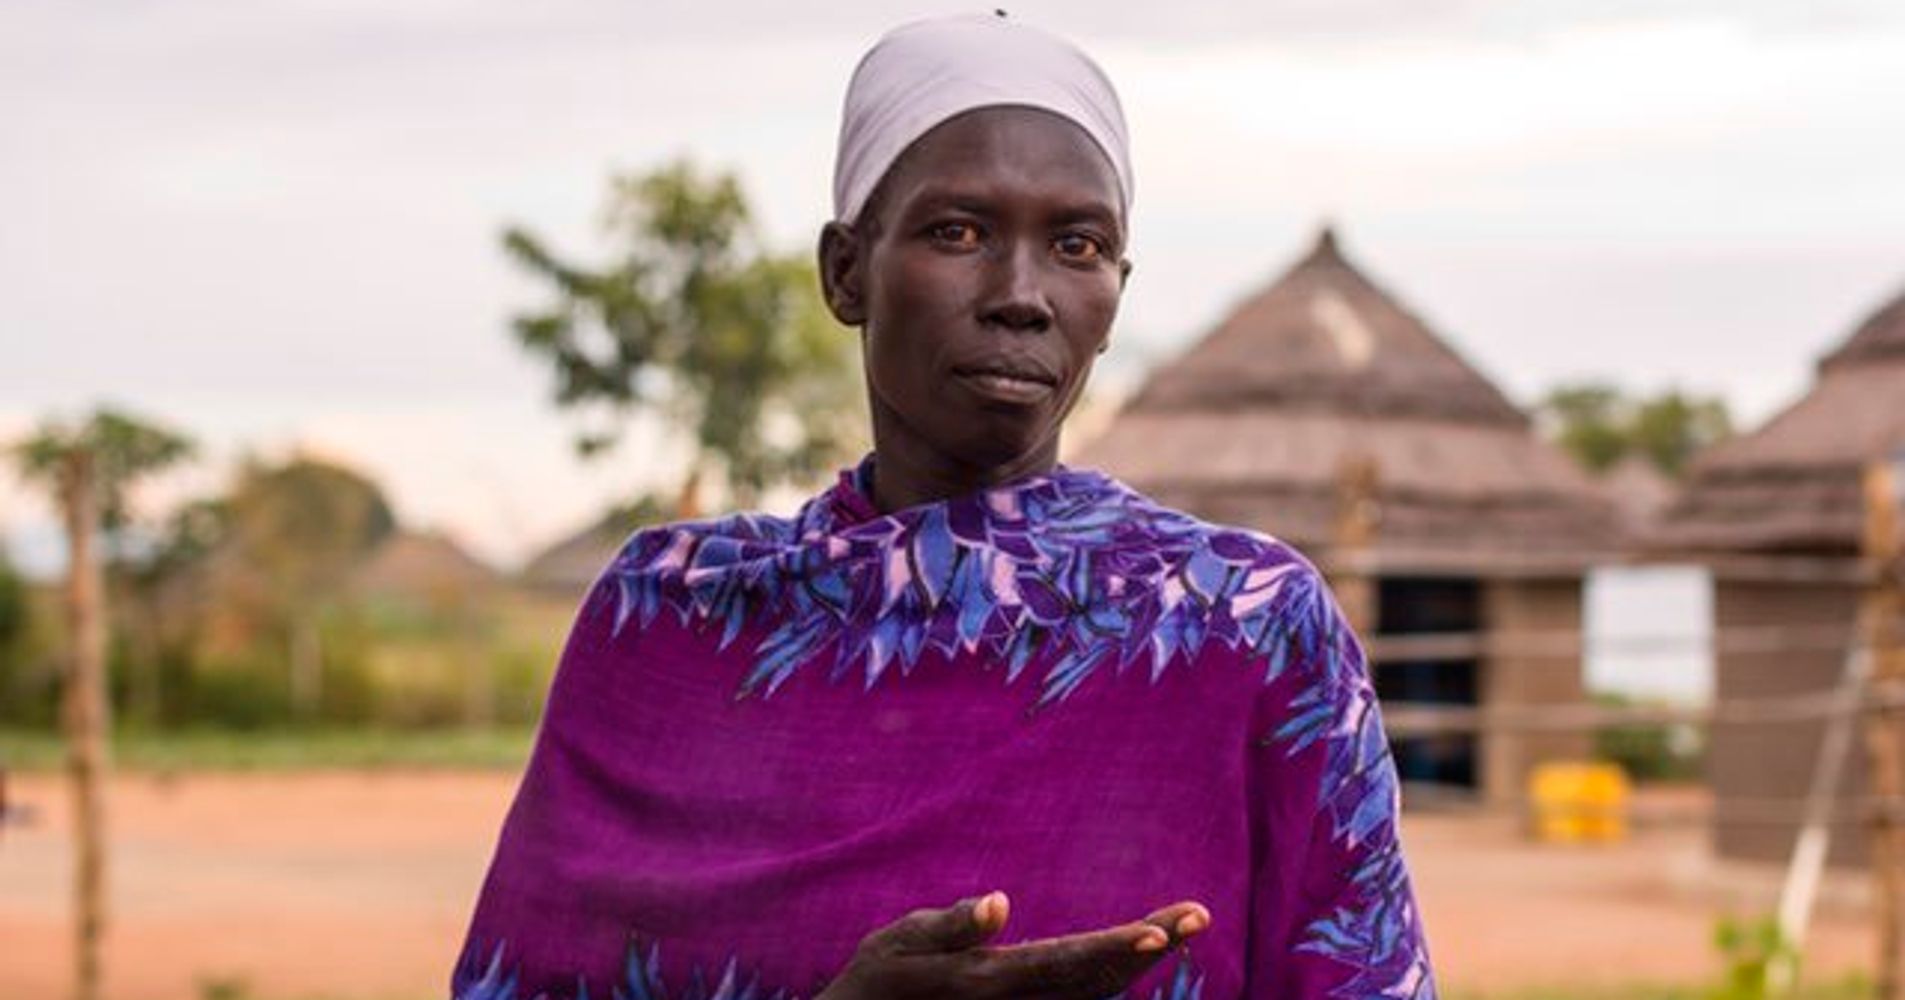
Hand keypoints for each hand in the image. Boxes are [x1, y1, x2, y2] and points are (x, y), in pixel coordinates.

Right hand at [816, 891, 1210, 999]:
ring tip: (1180, 926)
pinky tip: (1134, 955)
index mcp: (986, 982)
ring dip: (1136, 963)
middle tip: (1197, 915)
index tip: (1160, 933)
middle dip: (1148, 946)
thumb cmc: (874, 985)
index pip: (1065, 962)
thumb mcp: (896, 944)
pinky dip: (1109, 979)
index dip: (1116, 949)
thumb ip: (950, 926)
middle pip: (1096, 980)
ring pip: (1094, 996)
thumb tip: (999, 903)